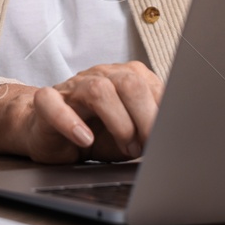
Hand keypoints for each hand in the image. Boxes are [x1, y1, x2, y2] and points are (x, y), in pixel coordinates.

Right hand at [0, 62, 162, 163]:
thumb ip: (149, 130)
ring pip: (99, 90)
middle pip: (129, 83)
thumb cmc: (94, 133)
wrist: (46, 131)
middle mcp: (100, 76)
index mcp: (124, 78)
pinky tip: (85, 138)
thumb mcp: (129, 133)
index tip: (166, 139)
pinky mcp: (46, 102)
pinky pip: (54, 104)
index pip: (151, 85)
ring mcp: (72, 87)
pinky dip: (71, 122)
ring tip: (124, 148)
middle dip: (144, 118)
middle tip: (144, 147)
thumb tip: (178, 139)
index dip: (161, 114)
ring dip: (118, 123)